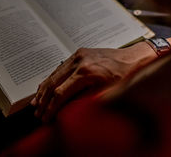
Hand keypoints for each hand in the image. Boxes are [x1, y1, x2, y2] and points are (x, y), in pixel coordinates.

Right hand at [30, 41, 158, 121]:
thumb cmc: (124, 76)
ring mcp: (78, 55)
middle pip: (53, 83)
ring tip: (36, 103)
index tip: (46, 118)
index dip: (50, 108)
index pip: (60, 93)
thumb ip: (87, 101)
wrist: (134, 58)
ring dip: (44, 90)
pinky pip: (60, 68)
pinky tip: (46, 88)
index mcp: (86, 72)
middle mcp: (79, 61)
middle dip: (43, 100)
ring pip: (54, 74)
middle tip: (37, 113)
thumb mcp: (108, 93)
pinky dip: (51, 79)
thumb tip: (70, 113)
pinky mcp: (79, 53)